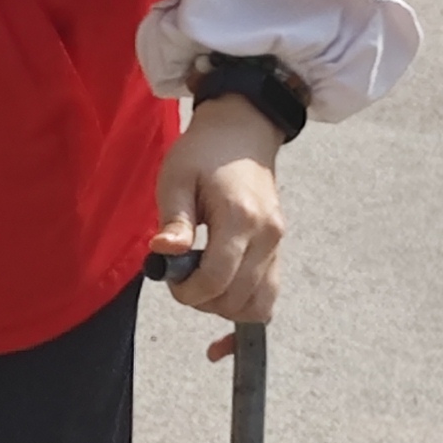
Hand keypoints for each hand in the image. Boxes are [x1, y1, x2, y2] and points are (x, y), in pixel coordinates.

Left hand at [152, 96, 286, 357]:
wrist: (242, 132)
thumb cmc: (202, 153)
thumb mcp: (175, 177)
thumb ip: (173, 220)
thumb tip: (164, 254)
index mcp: (240, 218)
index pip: (217, 279)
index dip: (188, 293)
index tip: (169, 281)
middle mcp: (267, 236)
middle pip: (237, 299)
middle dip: (202, 301)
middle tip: (180, 280)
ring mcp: (277, 245)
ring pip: (259, 306)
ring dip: (224, 308)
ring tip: (200, 284)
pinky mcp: (278, 250)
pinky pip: (268, 297)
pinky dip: (245, 310)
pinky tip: (221, 308)